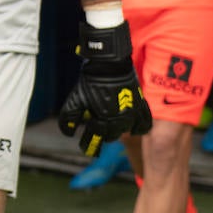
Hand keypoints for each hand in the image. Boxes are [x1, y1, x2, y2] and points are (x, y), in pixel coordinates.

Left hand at [58, 21, 151, 155]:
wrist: (110, 64)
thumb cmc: (91, 81)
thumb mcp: (76, 99)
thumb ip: (69, 118)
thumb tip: (69, 133)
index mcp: (103, 120)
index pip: (95, 139)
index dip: (88, 145)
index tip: (85, 148)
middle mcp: (120, 121)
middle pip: (111, 136)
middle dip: (102, 135)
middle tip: (96, 132)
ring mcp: (132, 114)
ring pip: (126, 131)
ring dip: (117, 130)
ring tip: (110, 126)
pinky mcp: (141, 107)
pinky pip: (144, 124)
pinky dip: (139, 128)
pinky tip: (133, 128)